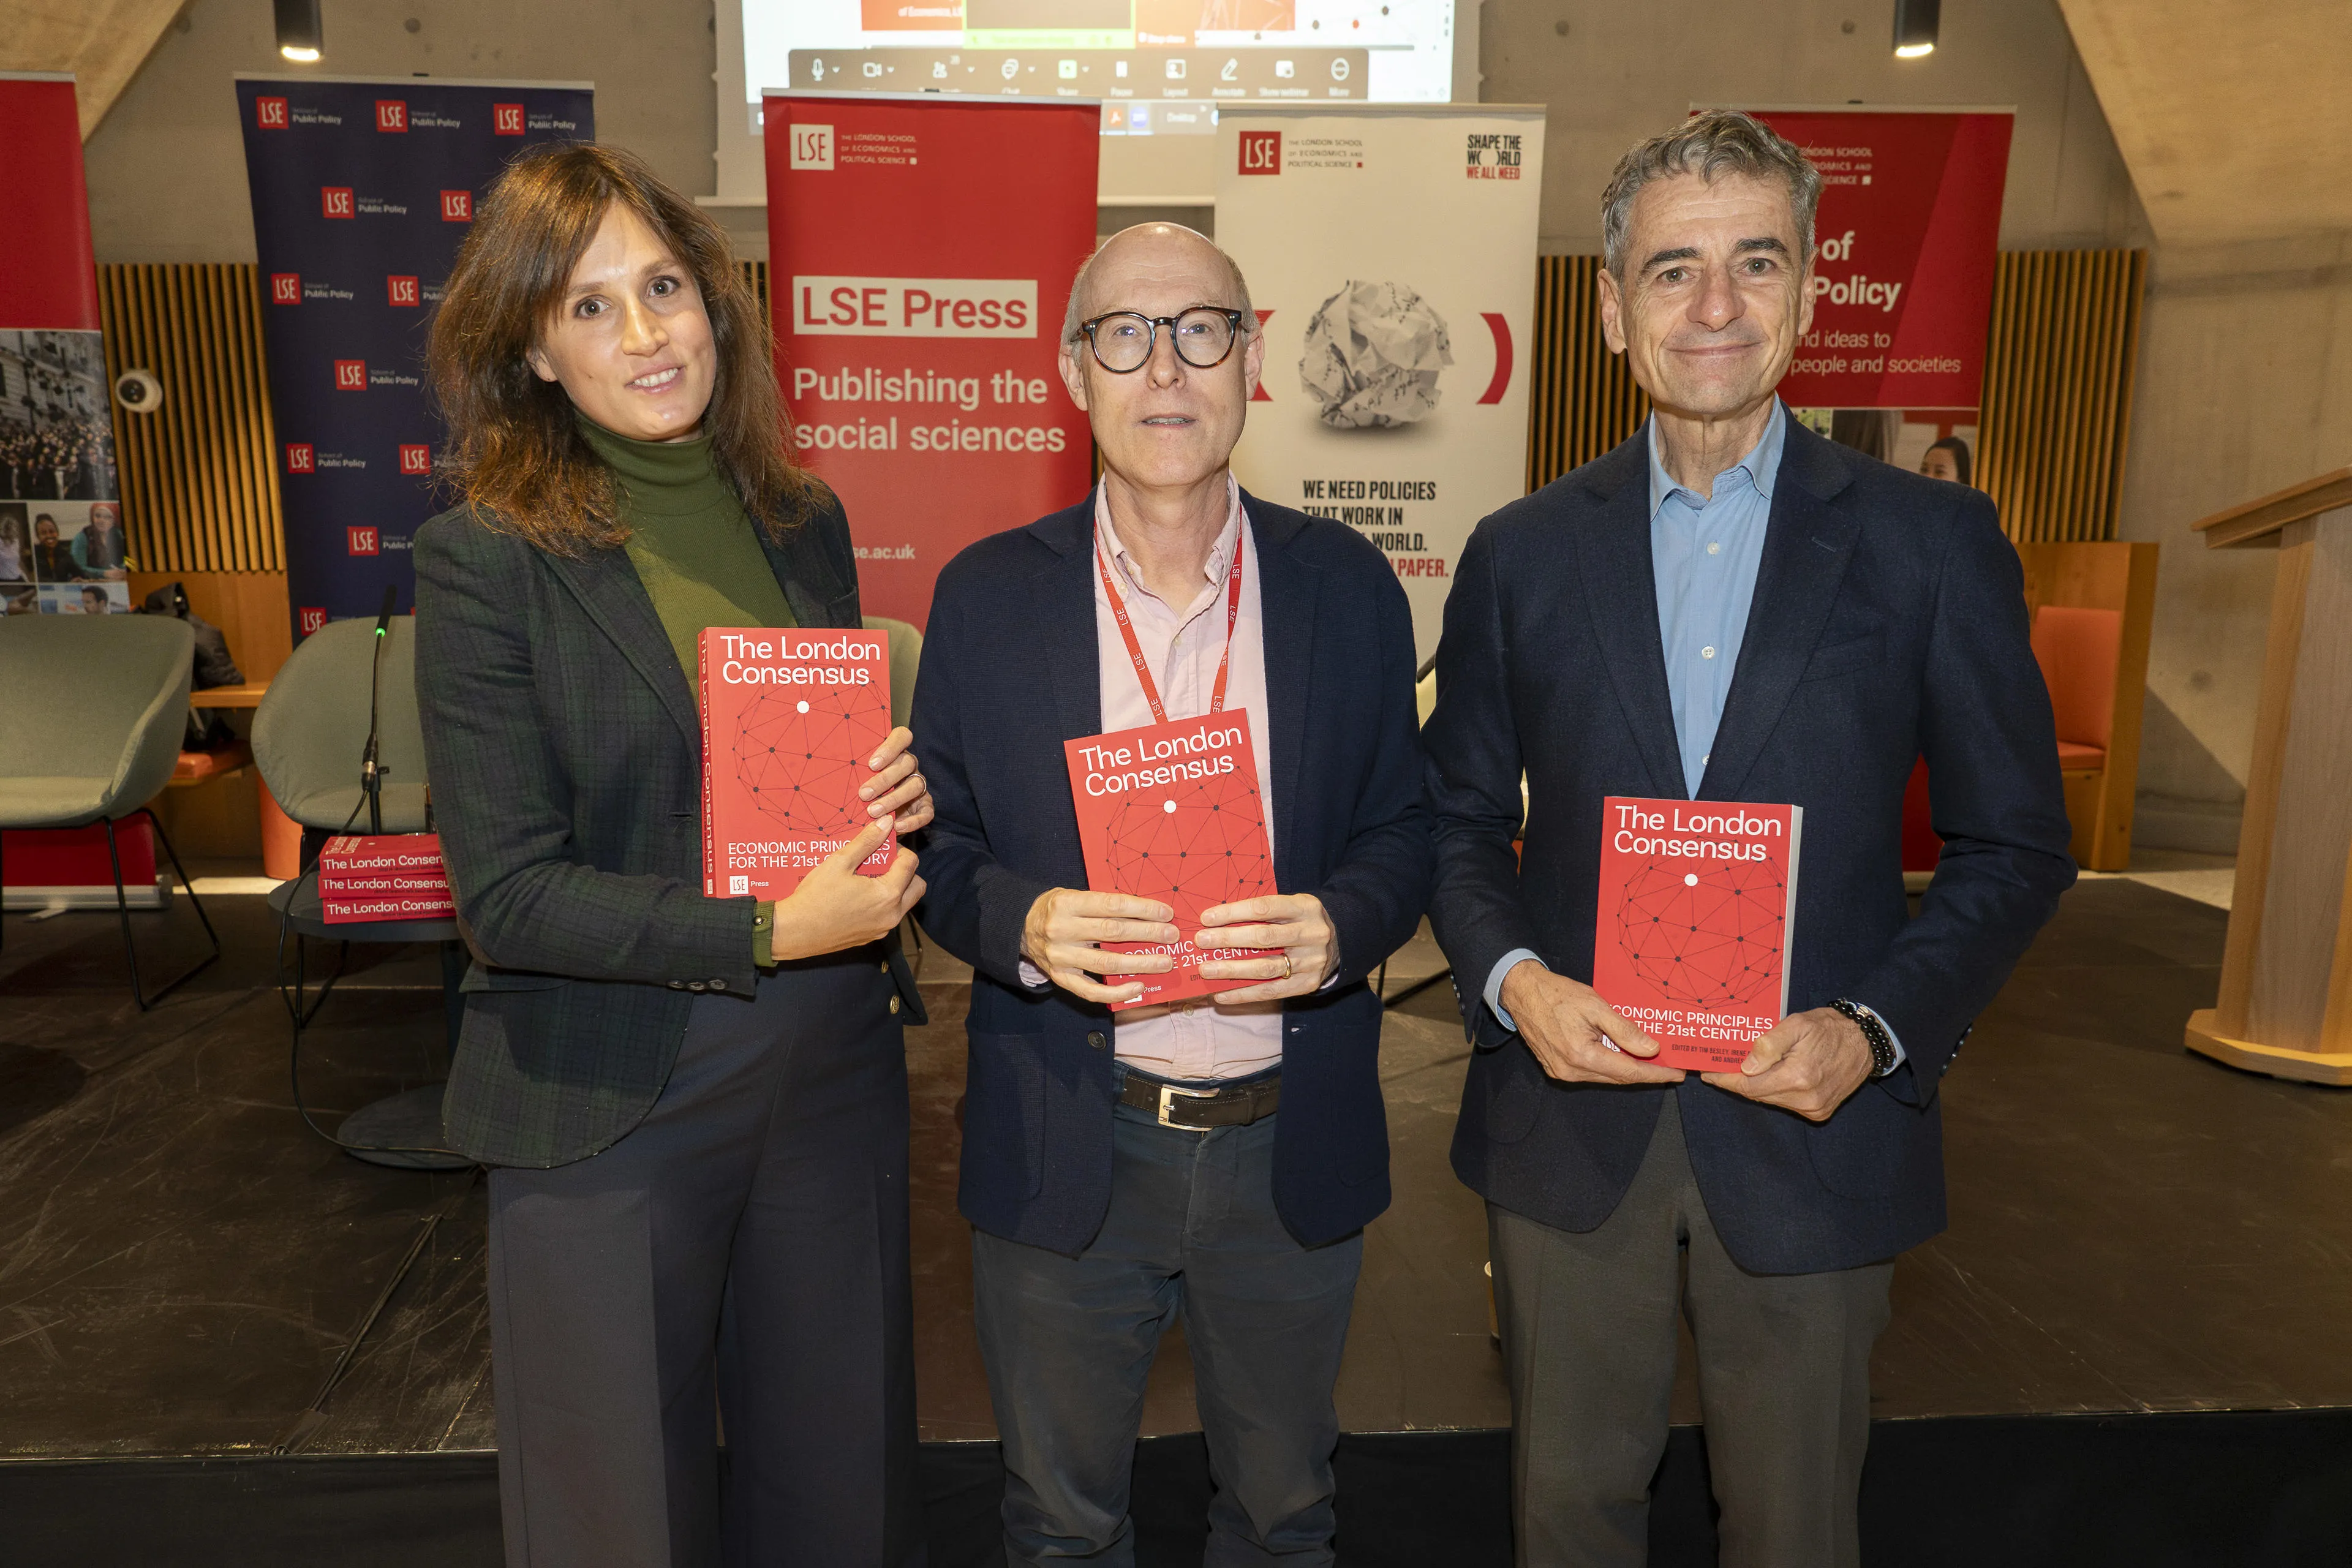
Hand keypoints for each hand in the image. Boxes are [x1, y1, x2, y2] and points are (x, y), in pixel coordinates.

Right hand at [768, 819, 924, 961]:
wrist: (794, 932)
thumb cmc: (815, 896)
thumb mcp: (840, 862)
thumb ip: (867, 842)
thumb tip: (886, 823)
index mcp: (888, 894)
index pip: (911, 864)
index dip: (900, 850)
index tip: (883, 846)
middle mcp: (892, 915)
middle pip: (917, 887)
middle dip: (906, 871)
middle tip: (883, 863)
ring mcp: (882, 929)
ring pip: (904, 904)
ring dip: (896, 888)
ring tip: (869, 878)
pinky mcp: (871, 937)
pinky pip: (888, 917)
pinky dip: (883, 904)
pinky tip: (859, 896)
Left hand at [860, 726, 933, 833]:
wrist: (873, 823)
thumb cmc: (860, 793)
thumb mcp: (855, 780)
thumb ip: (853, 774)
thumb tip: (830, 774)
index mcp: (895, 753)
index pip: (902, 736)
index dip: (890, 748)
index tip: (872, 764)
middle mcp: (909, 767)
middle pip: (907, 763)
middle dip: (885, 779)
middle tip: (864, 794)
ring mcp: (918, 786)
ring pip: (915, 786)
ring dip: (893, 799)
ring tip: (873, 811)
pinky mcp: (924, 807)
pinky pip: (926, 812)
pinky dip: (912, 820)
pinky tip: (896, 825)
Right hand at [1022, 888, 1177, 1004]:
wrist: (1020, 927)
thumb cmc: (1056, 909)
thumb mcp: (1073, 895)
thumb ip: (1102, 903)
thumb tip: (1147, 913)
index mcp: (1066, 903)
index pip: (1111, 905)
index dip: (1142, 909)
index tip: (1166, 913)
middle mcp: (1061, 930)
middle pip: (1112, 933)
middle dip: (1147, 934)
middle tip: (1172, 936)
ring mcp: (1060, 957)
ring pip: (1106, 963)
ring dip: (1140, 964)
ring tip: (1165, 962)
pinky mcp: (1060, 978)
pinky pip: (1091, 991)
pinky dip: (1117, 992)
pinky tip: (1139, 986)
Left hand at [1195, 893, 1337, 1002]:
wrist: (1343, 939)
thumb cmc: (1302, 919)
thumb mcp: (1292, 905)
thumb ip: (1262, 912)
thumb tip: (1216, 922)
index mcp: (1305, 907)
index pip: (1265, 908)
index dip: (1234, 913)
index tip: (1207, 918)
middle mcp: (1311, 934)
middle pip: (1264, 938)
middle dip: (1228, 939)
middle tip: (1201, 941)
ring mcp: (1312, 961)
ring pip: (1266, 967)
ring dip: (1232, 970)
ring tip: (1206, 970)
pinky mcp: (1308, 984)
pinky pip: (1271, 992)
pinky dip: (1243, 994)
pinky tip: (1221, 994)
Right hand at [1499, 960, 1683, 1085]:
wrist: (1522, 993)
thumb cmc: (1558, 994)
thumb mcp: (1596, 1006)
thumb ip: (1624, 1030)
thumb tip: (1651, 1049)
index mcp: (1582, 1055)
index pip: (1629, 1072)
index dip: (1656, 1074)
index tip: (1677, 1073)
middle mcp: (1571, 1071)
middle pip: (1618, 1078)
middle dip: (1645, 1071)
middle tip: (1668, 1062)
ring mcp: (1562, 1073)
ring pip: (1605, 1076)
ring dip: (1627, 1068)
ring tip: (1648, 1057)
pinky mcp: (1556, 1069)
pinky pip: (1591, 1072)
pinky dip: (1608, 1064)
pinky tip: (1620, 1053)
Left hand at [1701, 1006, 1872, 1120]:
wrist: (1865, 1042)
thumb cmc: (1829, 1029)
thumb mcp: (1796, 1025)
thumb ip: (1769, 1045)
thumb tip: (1746, 1067)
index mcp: (1798, 1077)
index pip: (1749, 1087)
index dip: (1726, 1080)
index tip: (1708, 1073)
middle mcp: (1806, 1099)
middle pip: (1758, 1095)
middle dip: (1740, 1081)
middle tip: (1724, 1065)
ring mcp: (1814, 1108)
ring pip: (1771, 1100)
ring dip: (1758, 1085)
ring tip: (1749, 1067)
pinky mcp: (1820, 1112)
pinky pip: (1787, 1103)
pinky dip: (1776, 1091)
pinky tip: (1774, 1075)